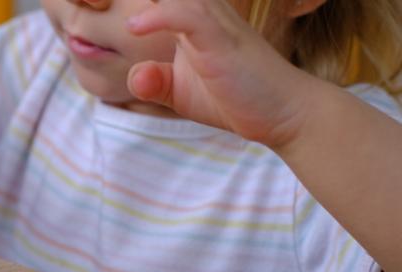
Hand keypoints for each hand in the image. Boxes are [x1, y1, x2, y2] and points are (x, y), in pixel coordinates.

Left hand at [125, 0, 314, 148]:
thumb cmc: (234, 98)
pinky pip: (188, 16)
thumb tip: (136, 75)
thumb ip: (153, 82)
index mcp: (188, 17)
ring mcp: (213, 22)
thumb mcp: (181, 93)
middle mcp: (201, 11)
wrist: (284, 113)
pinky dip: (160, 17)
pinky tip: (135, 28)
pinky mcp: (222, 39)